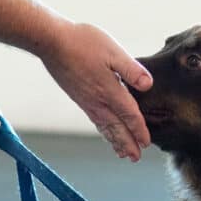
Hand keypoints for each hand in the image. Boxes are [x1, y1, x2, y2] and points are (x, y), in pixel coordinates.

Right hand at [38, 22, 152, 160]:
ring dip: (115, 141)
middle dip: (128, 144)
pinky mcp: (78, 97)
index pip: (130, 116)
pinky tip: (104, 131)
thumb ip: (131, 70)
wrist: (52, 42)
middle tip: (136, 158)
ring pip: (105, 128)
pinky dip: (103, 132)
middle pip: (117, 128)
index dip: (140, 130)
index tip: (147, 143)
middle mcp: (98, 101)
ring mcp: (86, 101)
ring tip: (122, 153)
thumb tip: (148, 85)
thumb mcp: (112, 51)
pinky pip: (95, 121)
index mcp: (110, 91)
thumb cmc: (82, 43)